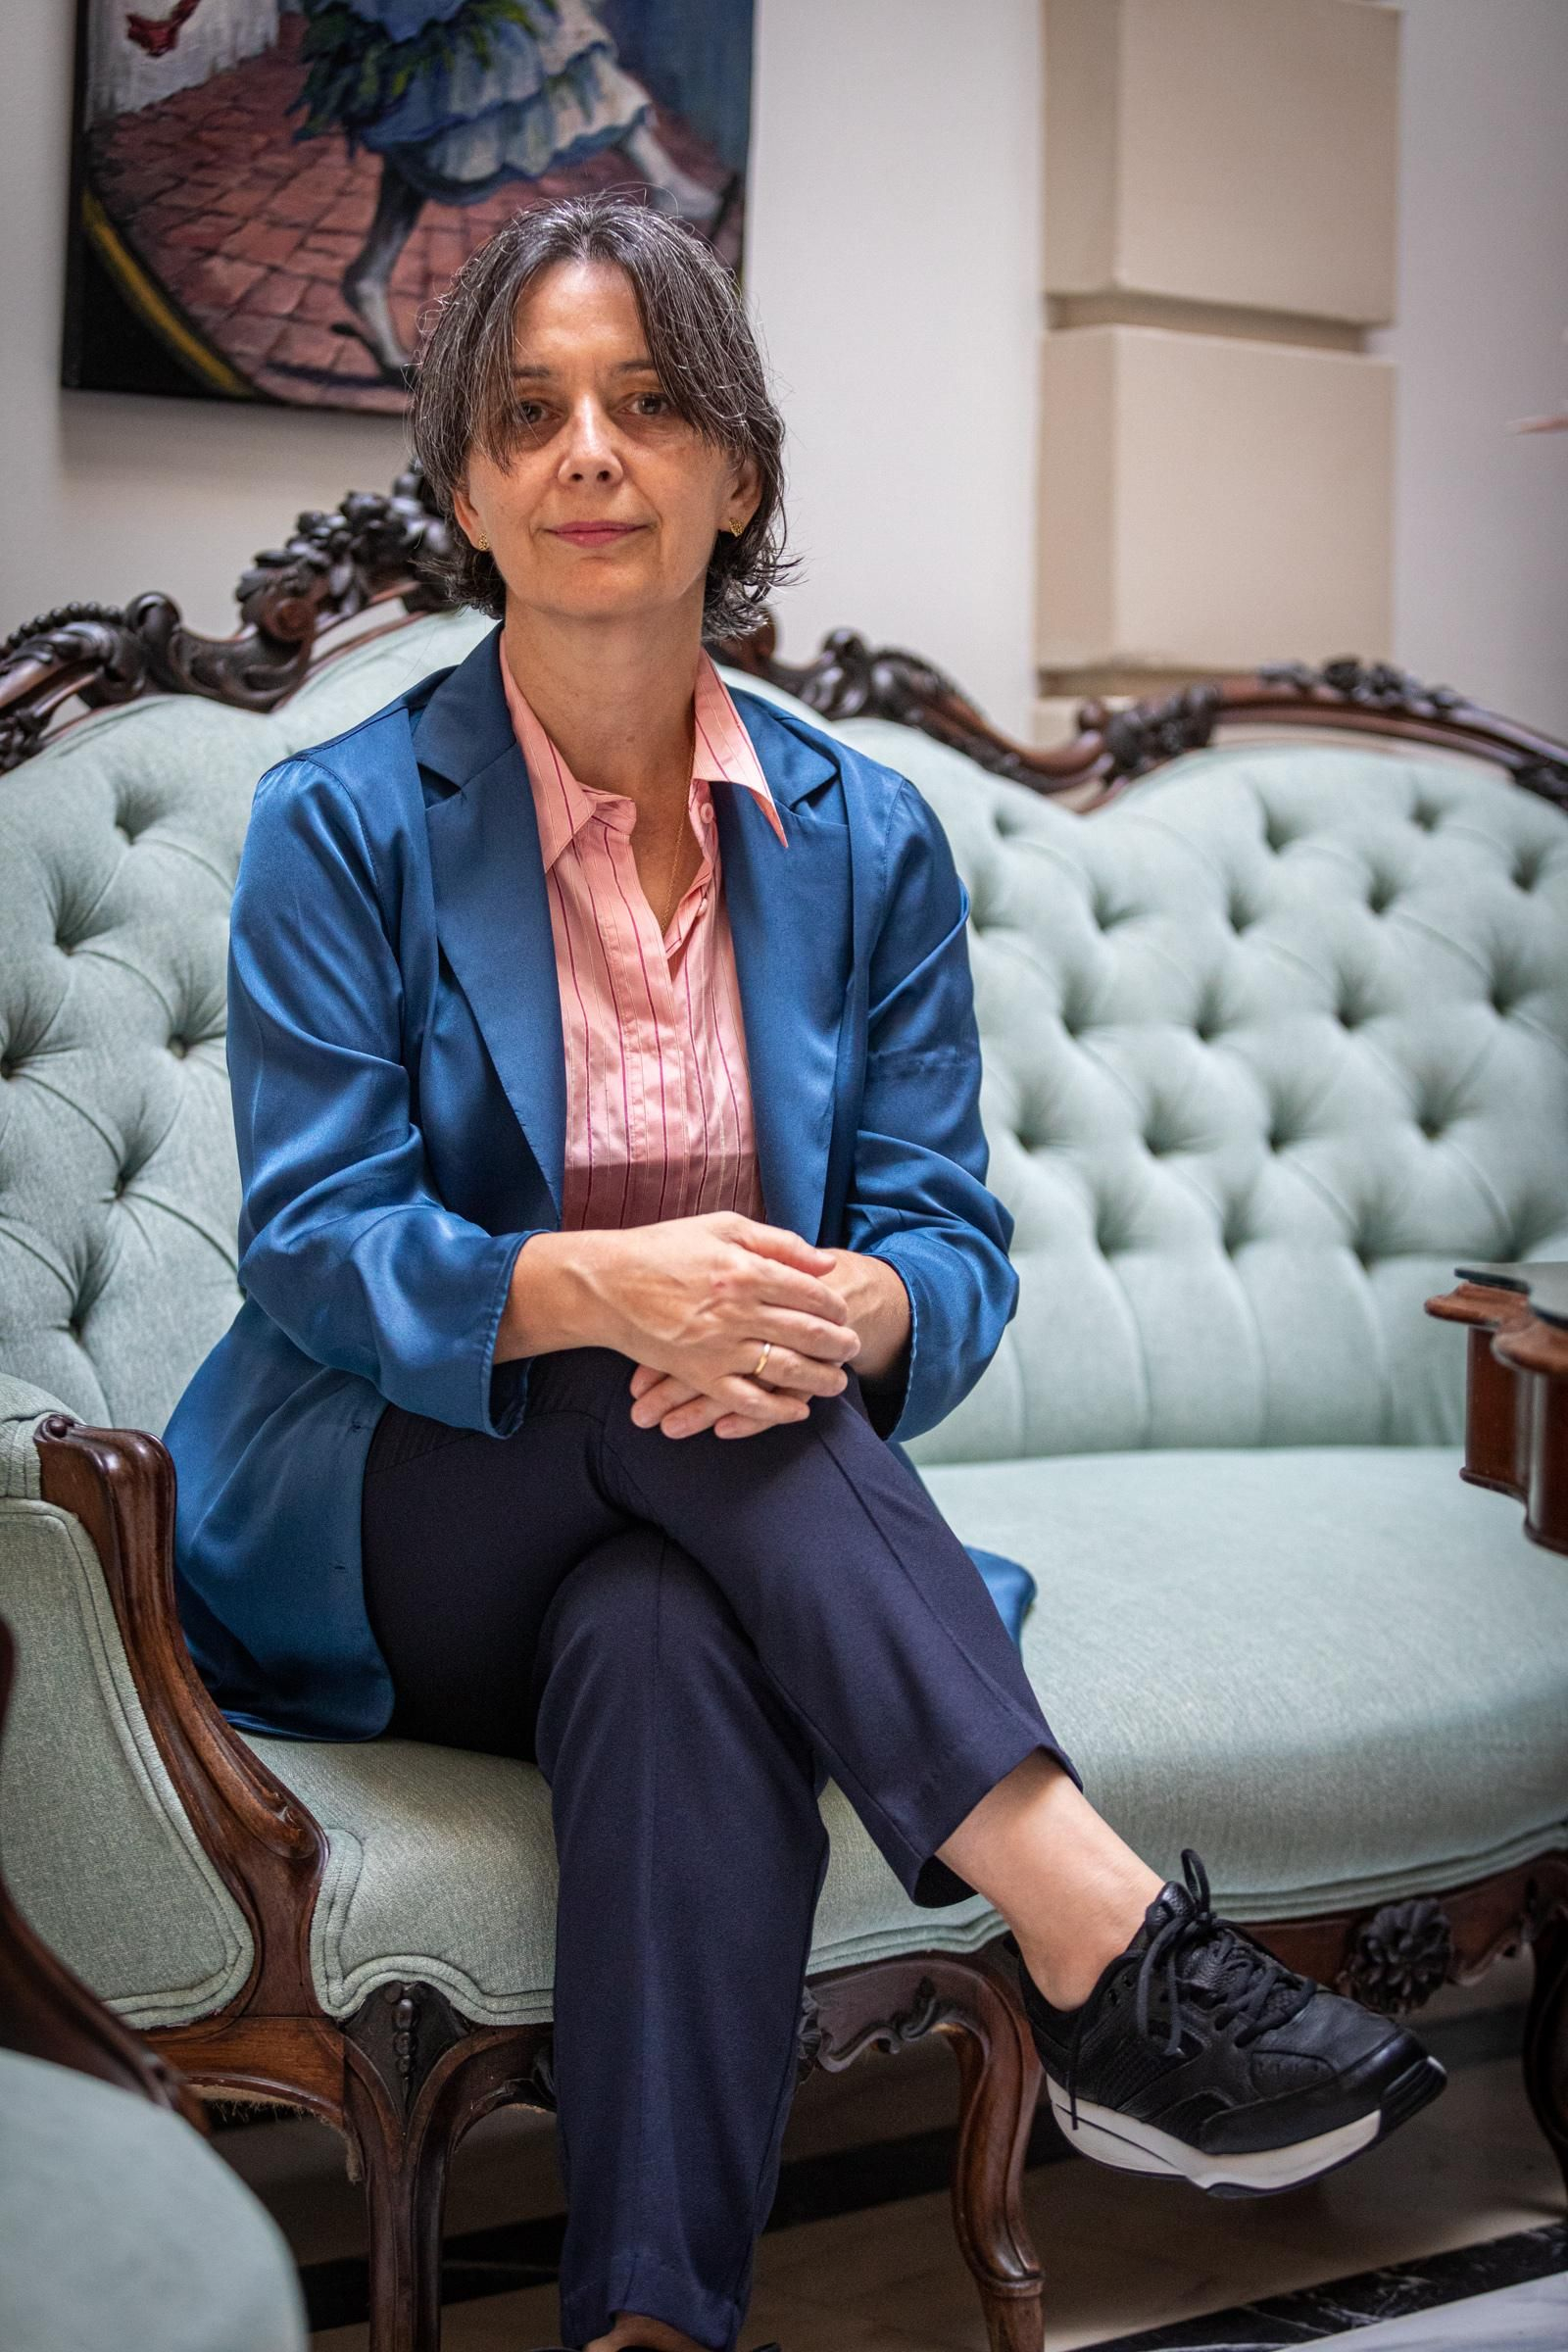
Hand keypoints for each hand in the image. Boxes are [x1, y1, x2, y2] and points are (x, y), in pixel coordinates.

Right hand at [624, 1244, 909, 1440]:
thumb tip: (826, 1263)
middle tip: (852, 1348)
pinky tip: (798, 1410)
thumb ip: (777, 1243)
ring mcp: (718, 1347)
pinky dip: (778, 1410)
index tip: (843, 1312)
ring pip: (785, 1370)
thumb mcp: (722, 1228)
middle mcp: (737, 1311)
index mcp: (745, 1270)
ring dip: (820, 1378)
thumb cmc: (663, 1248)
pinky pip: (747, 1401)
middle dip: (838, 1344)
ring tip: (838, 1381)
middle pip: (807, 1333)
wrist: (606, 1284)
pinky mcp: (699, 1375)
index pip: (810, 1293)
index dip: (834, 1306)